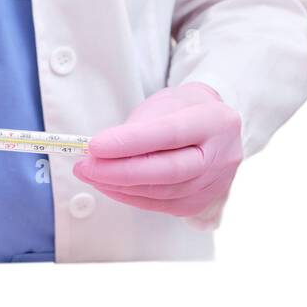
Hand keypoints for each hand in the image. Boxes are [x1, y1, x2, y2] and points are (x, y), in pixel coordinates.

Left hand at [72, 82, 241, 224]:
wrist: (215, 131)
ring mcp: (213, 184)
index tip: (95, 146)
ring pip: (161, 193)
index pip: (170, 134)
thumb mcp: (167, 101)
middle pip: (168, 171)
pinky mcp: (199, 204)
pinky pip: (158, 205)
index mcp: (216, 121)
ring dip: (118, 186)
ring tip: (90, 173)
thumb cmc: (185, 112)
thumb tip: (105, 150)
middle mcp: (221, 155)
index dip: (130, 142)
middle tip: (86, 166)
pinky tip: (108, 186)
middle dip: (120, 172)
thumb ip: (141, 123)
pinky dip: (128, 196)